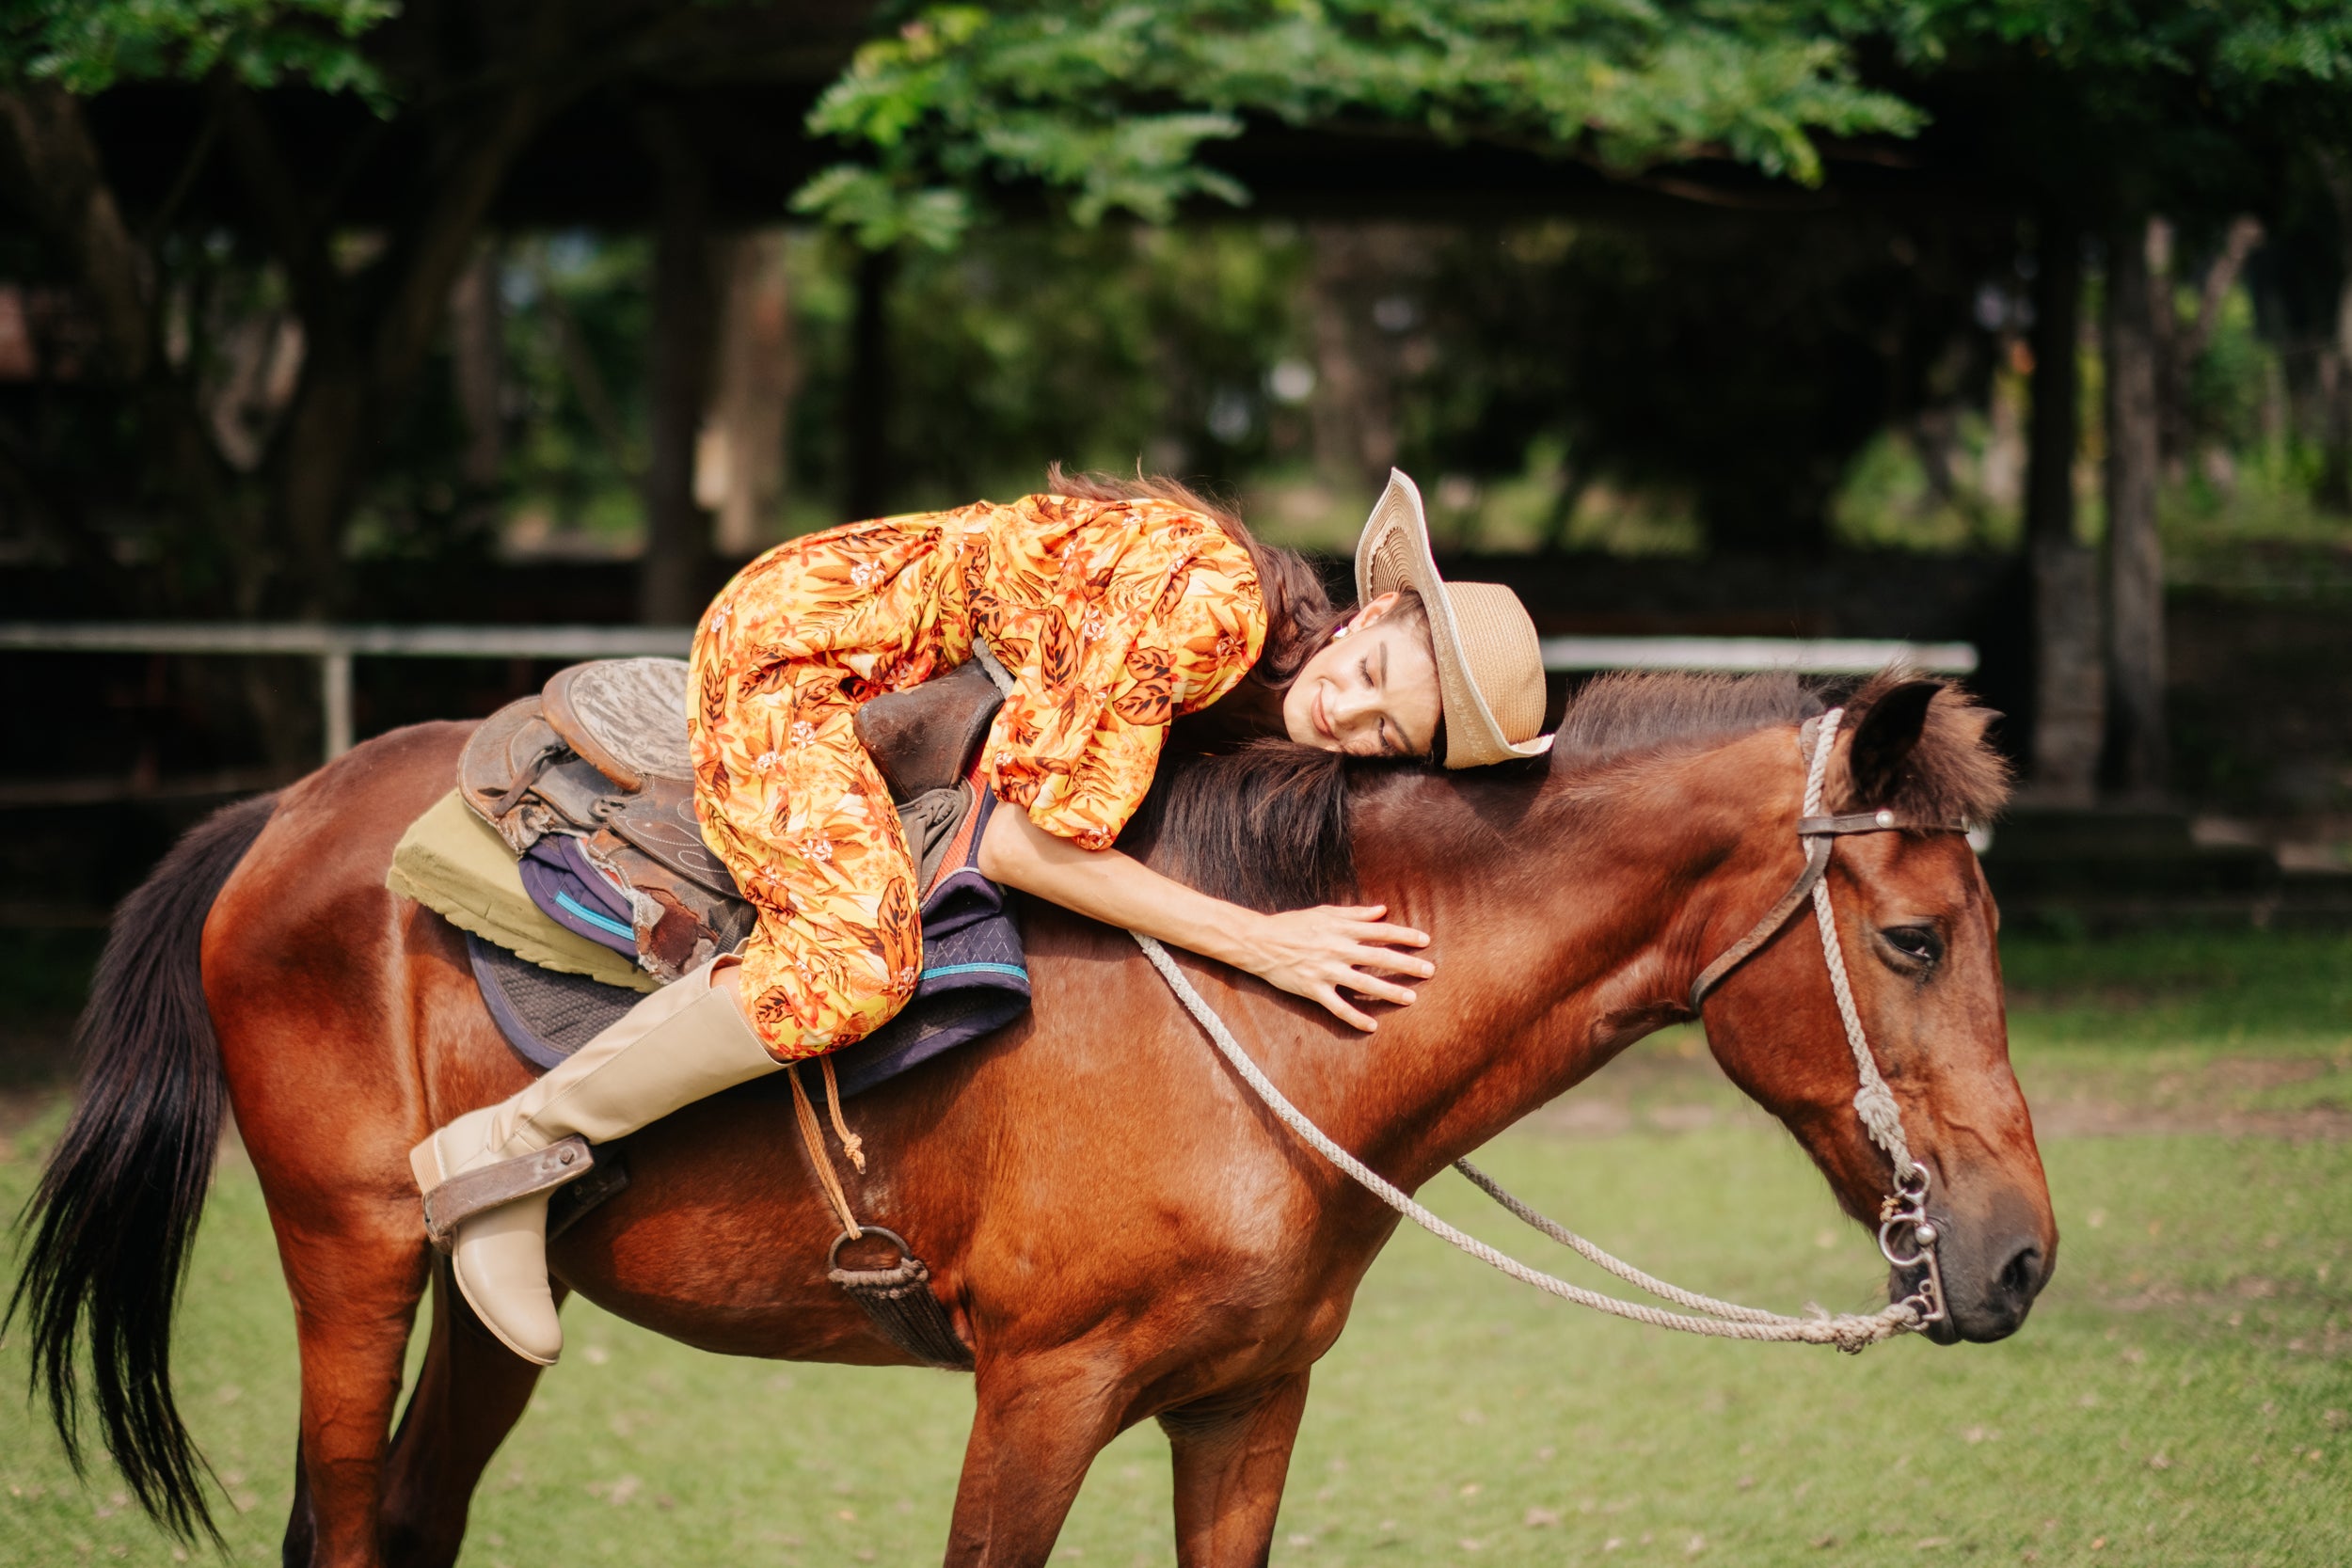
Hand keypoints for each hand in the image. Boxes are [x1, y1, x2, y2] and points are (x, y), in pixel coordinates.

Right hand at [1242, 903, 1433, 1031]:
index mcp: (1341, 928)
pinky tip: (1372, 1025)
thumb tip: (1382, 910)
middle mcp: (1337, 948)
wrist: (1259, 942)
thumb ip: (1355, 913)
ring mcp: (1325, 970)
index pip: (1380, 931)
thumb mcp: (1324, 912)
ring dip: (1389, 991)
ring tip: (1411, 998)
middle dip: (1406, 964)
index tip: (1425, 941)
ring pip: (1364, 983)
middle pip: (1379, 957)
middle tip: (1429, 971)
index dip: (1404, 935)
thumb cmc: (1292, 924)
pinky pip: (1337, 1006)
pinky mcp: (1313, 989)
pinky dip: (1355, 1017)